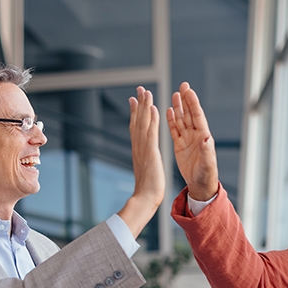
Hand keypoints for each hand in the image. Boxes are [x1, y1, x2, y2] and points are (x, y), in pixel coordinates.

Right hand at [117, 86, 164, 237]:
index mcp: (138, 150)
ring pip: (143, 123)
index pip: (136, 127)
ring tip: (145, 91)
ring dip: (144, 106)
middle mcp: (138, 146)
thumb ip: (143, 161)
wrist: (145, 199)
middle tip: (139, 88)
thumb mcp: (144, 170)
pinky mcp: (150, 152)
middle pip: (137, 121)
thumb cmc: (147, 190)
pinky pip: (151, 132)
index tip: (134, 100)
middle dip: (138, 104)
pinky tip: (153, 107)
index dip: (135, 113)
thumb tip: (141, 158)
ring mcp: (143, 148)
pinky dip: (152, 119)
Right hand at [166, 82, 219, 200]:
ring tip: (175, 95)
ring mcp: (187, 139)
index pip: (198, 116)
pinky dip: (172, 120)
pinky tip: (169, 111)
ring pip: (182, 119)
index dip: (193, 103)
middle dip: (186, 100)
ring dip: (178, 107)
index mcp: (203, 136)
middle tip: (183, 86)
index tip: (189, 91)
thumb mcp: (207, 163)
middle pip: (190, 114)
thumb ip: (207, 150)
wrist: (200, 184)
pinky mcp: (179, 145)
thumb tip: (207, 138)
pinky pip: (175, 130)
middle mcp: (196, 135)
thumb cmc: (207, 174)